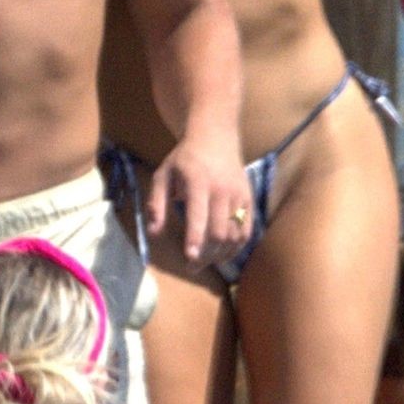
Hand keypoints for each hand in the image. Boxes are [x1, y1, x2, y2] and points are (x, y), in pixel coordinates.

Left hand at [145, 134, 252, 267]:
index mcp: (198, 182)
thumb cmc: (184, 159)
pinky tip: (223, 255)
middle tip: (192, 266)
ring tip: (206, 262)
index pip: (199, 216)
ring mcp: (239, 195)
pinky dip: (236, 247)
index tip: (190, 258)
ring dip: (221, 254)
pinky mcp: (249, 200)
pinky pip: (247, 231)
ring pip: (235, 235)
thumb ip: (156, 204)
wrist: (216, 137)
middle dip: (206, 254)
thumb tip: (154, 233)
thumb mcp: (162, 175)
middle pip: (219, 232)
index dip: (195, 239)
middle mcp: (222, 190)